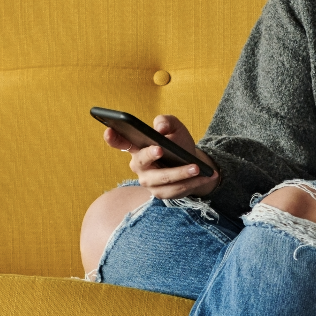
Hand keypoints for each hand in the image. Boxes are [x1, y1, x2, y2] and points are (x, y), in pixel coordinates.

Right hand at [104, 114, 219, 198]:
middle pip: (141, 162)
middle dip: (150, 155)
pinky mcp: (161, 194)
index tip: (109, 131)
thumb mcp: (175, 128)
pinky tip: (205, 176)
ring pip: (162, 179)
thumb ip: (166, 121)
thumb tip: (160, 127)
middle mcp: (139, 166)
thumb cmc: (178, 144)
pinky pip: (176, 190)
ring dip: (181, 174)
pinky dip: (192, 183)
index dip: (112, 137)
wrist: (193, 163)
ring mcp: (148, 182)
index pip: (119, 142)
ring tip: (197, 168)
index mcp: (137, 147)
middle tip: (161, 149)